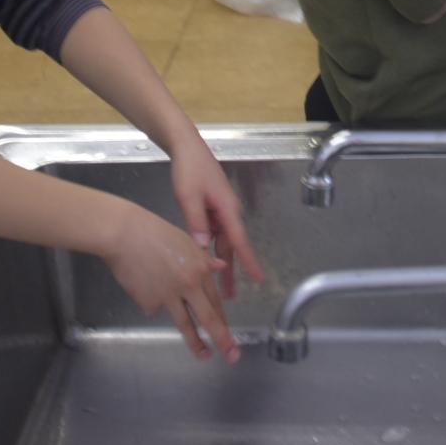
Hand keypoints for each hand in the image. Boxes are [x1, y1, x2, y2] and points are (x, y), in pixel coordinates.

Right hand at [101, 203, 237, 361]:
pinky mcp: (147, 302)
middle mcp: (188, 285)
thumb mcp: (186, 241)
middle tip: (232, 356)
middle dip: (222, 339)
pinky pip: (154, 308)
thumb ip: (204, 259)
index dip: (223, 318)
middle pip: (208, 318)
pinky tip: (145, 285)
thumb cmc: (155, 233)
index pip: (216, 300)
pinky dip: (153, 302)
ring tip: (204, 355)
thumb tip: (222, 266)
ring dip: (196, 343)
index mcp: (200, 270)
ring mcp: (167, 296)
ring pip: (185, 324)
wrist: (124, 234)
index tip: (230, 332)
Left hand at [168, 140, 263, 300]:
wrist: (186, 148)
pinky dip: (210, 250)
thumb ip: (196, 222)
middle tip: (230, 296)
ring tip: (218, 286)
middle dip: (232, 271)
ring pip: (222, 242)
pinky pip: (213, 234)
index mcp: (226, 209)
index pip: (239, 240)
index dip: (249, 261)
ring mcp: (219, 211)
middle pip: (231, 247)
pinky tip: (203, 261)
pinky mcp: (211, 210)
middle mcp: (227, 212)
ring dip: (219, 263)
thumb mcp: (189, 196)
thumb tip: (203, 247)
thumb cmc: (190, 169)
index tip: (259, 278)